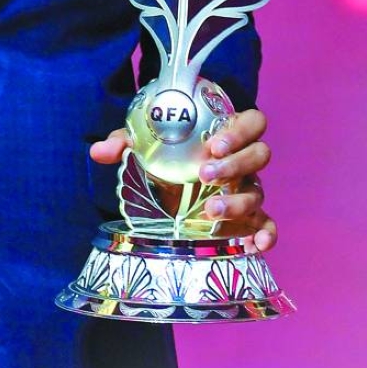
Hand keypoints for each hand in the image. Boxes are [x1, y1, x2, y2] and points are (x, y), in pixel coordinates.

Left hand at [89, 106, 276, 252]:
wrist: (171, 178)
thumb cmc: (165, 151)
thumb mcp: (144, 142)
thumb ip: (124, 141)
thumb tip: (99, 151)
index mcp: (226, 133)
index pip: (251, 122)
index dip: (239, 131)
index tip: (214, 145)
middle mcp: (243, 160)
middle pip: (259, 155)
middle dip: (235, 165)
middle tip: (204, 174)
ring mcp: (248, 188)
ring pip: (258, 191)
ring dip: (237, 201)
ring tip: (209, 210)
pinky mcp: (249, 217)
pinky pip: (267, 224)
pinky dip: (267, 234)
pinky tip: (256, 245)